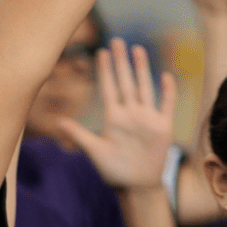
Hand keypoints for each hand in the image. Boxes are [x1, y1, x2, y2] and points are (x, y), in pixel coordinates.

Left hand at [59, 38, 177, 189]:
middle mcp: (130, 114)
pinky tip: (166, 75)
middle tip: (116, 40)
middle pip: (125, 82)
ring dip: (142, 70)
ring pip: (144, 88)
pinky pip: (166, 105)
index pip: (108, 88)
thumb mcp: (95, 152)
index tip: (100, 52)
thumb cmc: (113, 171)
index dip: (104, 70)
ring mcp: (147, 119)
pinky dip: (167, 91)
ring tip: (138, 50)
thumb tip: (58, 122)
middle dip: (121, 62)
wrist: (137, 186)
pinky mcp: (163, 127)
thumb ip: (79, 135)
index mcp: (113, 118)